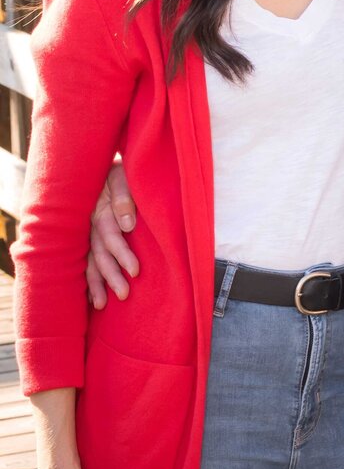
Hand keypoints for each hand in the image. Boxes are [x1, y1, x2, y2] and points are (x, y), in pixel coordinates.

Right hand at [86, 163, 138, 308]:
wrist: (100, 164)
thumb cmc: (119, 170)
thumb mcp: (122, 176)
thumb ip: (124, 197)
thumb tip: (128, 225)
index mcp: (99, 211)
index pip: (110, 237)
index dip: (122, 255)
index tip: (135, 272)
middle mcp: (89, 224)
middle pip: (99, 254)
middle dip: (111, 276)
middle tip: (124, 294)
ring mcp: (85, 231)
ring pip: (89, 260)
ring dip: (95, 283)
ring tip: (102, 305)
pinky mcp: (86, 235)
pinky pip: (83, 260)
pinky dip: (85, 278)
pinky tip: (87, 297)